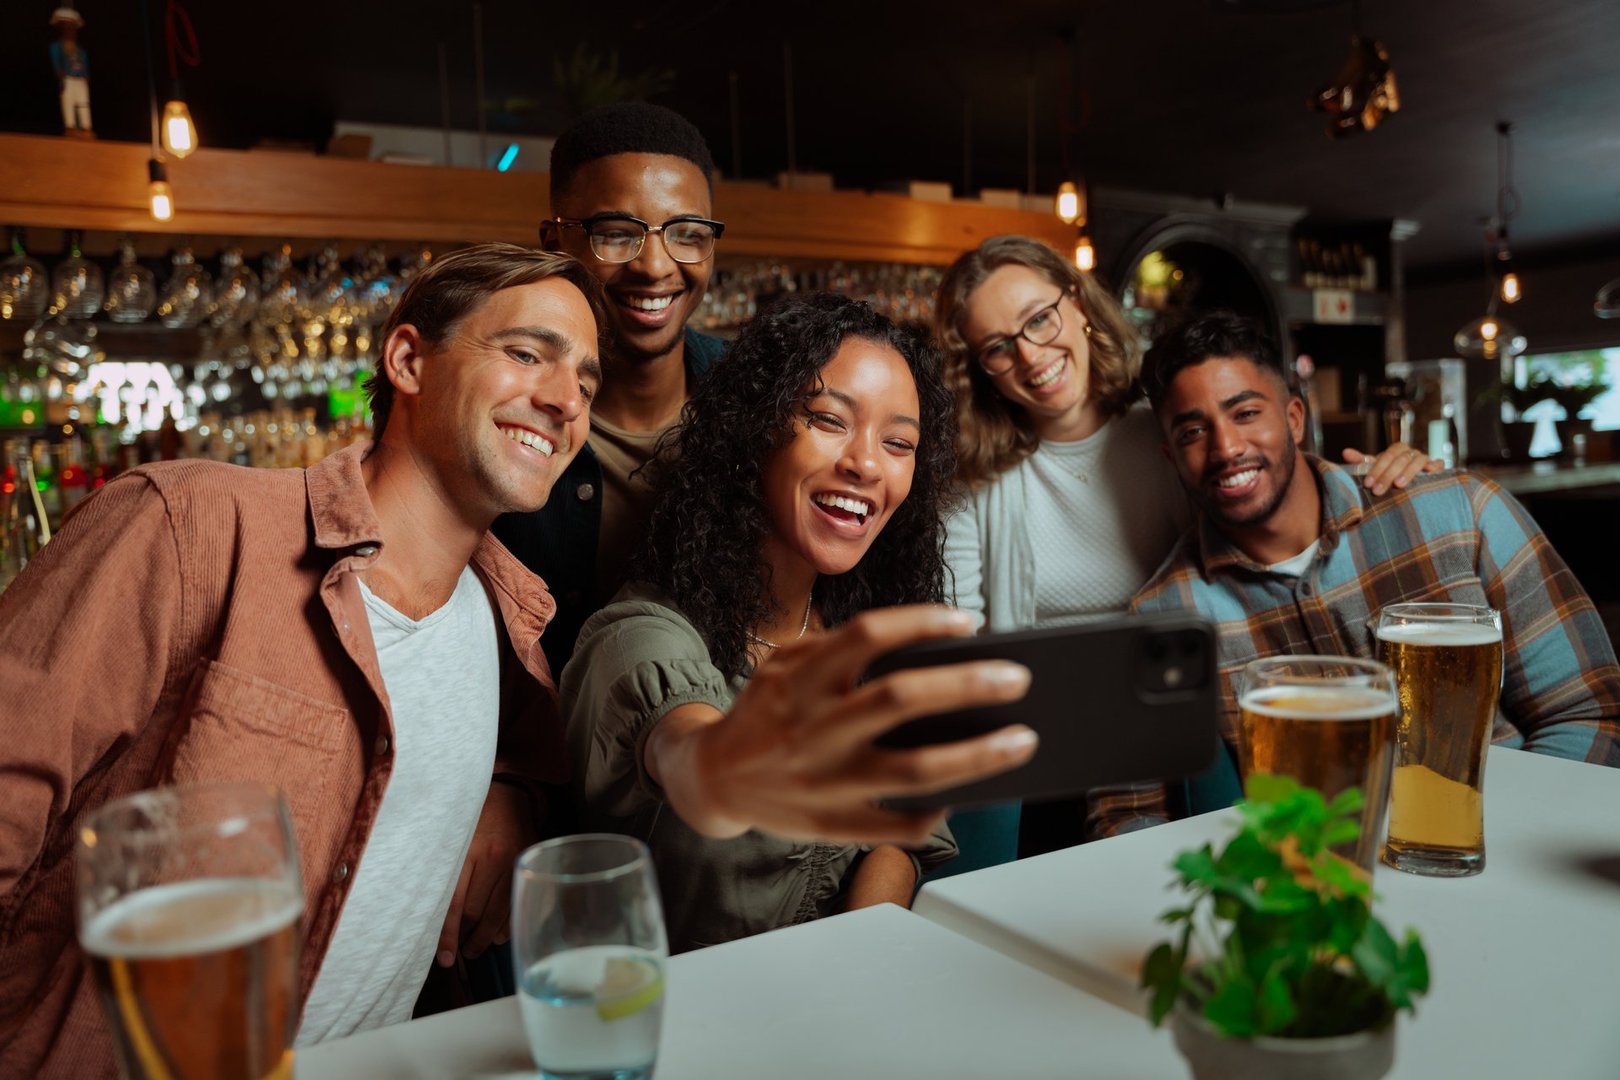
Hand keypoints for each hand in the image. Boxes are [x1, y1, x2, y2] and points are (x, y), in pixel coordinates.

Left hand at [437, 781, 536, 966]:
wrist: (509, 793)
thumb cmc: (470, 817)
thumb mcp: (450, 838)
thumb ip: (440, 871)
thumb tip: (422, 913)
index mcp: (467, 851)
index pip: (453, 906)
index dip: (447, 937)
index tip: (444, 959)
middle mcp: (493, 858)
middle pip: (475, 914)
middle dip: (465, 939)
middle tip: (457, 954)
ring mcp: (514, 864)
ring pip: (498, 915)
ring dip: (485, 938)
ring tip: (475, 949)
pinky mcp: (526, 867)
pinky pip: (515, 905)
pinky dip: (505, 925)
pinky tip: (496, 936)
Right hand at [649, 605, 1036, 846]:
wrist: (714, 777)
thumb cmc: (766, 712)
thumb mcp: (784, 664)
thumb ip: (837, 649)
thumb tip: (926, 648)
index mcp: (801, 678)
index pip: (868, 635)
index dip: (922, 622)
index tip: (970, 622)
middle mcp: (814, 727)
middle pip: (901, 699)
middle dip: (968, 687)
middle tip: (1017, 680)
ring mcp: (825, 780)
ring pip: (915, 770)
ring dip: (977, 756)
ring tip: (1020, 741)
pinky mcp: (832, 824)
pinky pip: (898, 824)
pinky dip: (936, 811)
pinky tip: (963, 794)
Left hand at [1341, 442, 1440, 494]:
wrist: (1412, 484)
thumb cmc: (1390, 475)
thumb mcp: (1376, 469)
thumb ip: (1362, 462)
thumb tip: (1345, 452)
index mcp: (1397, 451)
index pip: (1388, 455)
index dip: (1377, 468)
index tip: (1368, 484)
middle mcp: (1411, 453)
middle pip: (1401, 458)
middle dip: (1388, 474)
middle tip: (1378, 491)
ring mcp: (1425, 459)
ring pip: (1418, 460)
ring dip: (1408, 471)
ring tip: (1399, 485)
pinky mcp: (1437, 468)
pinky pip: (1439, 464)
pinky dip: (1435, 466)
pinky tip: (1430, 472)